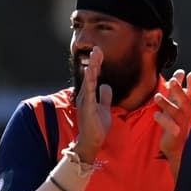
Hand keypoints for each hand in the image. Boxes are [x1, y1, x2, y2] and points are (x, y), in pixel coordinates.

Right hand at [69, 48, 111, 162]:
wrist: (91, 141)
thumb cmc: (96, 126)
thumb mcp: (104, 108)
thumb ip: (105, 96)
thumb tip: (106, 85)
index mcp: (88, 95)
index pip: (93, 76)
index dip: (96, 64)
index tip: (99, 52)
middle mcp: (84, 96)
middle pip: (89, 75)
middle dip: (94, 62)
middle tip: (97, 49)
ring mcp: (85, 102)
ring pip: (88, 81)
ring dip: (92, 68)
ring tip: (94, 56)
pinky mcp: (88, 108)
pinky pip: (89, 93)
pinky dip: (90, 82)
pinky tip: (90, 72)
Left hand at [151, 68, 190, 161]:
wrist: (176, 146)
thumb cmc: (175, 122)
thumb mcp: (176, 103)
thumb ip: (177, 89)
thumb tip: (180, 71)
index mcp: (186, 107)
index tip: (190, 73)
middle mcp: (186, 114)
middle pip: (184, 101)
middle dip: (178, 91)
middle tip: (172, 80)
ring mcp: (181, 124)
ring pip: (175, 113)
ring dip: (166, 104)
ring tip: (157, 96)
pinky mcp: (174, 134)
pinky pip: (169, 126)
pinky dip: (163, 119)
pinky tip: (156, 114)